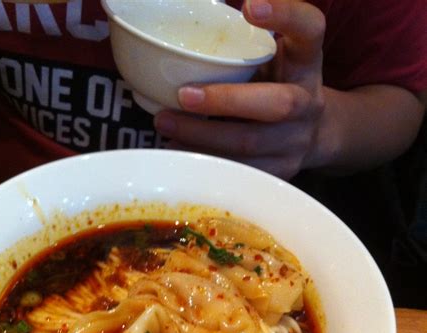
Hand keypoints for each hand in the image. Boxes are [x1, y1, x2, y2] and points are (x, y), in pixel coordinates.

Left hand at [154, 0, 326, 179]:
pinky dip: (206, 159)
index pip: (310, 30)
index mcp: (307, 63)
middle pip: (277, 104)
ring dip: (203, 136)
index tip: (249, 7)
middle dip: (226, 100)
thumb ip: (243, 45)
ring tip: (166, 123)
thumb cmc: (277, 85)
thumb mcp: (272, 58)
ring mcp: (296, 142)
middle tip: (183, 95)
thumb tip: (179, 35)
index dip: (286, 15)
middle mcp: (308, 103)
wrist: (312, 135)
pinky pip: (240, 169)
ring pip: (251, 144)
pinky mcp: (280, 171)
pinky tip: (179, 149)